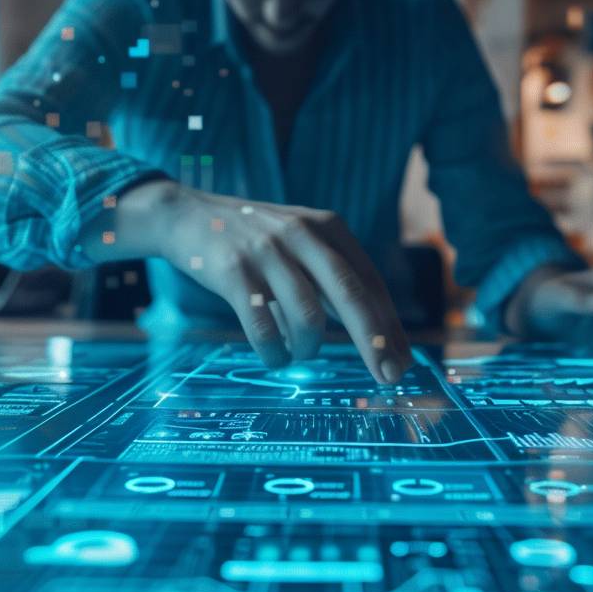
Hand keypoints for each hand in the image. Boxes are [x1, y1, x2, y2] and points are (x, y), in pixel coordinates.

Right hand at [99, 180, 411, 382]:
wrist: (188, 214)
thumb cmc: (254, 239)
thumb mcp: (301, 239)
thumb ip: (334, 274)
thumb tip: (378, 331)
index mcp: (327, 226)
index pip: (370, 282)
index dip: (390, 324)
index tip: (404, 360)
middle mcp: (302, 234)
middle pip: (350, 295)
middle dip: (374, 341)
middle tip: (388, 376)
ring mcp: (267, 251)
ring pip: (307, 315)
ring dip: (309, 348)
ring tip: (300, 354)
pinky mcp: (233, 271)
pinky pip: (263, 325)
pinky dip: (274, 352)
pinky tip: (275, 357)